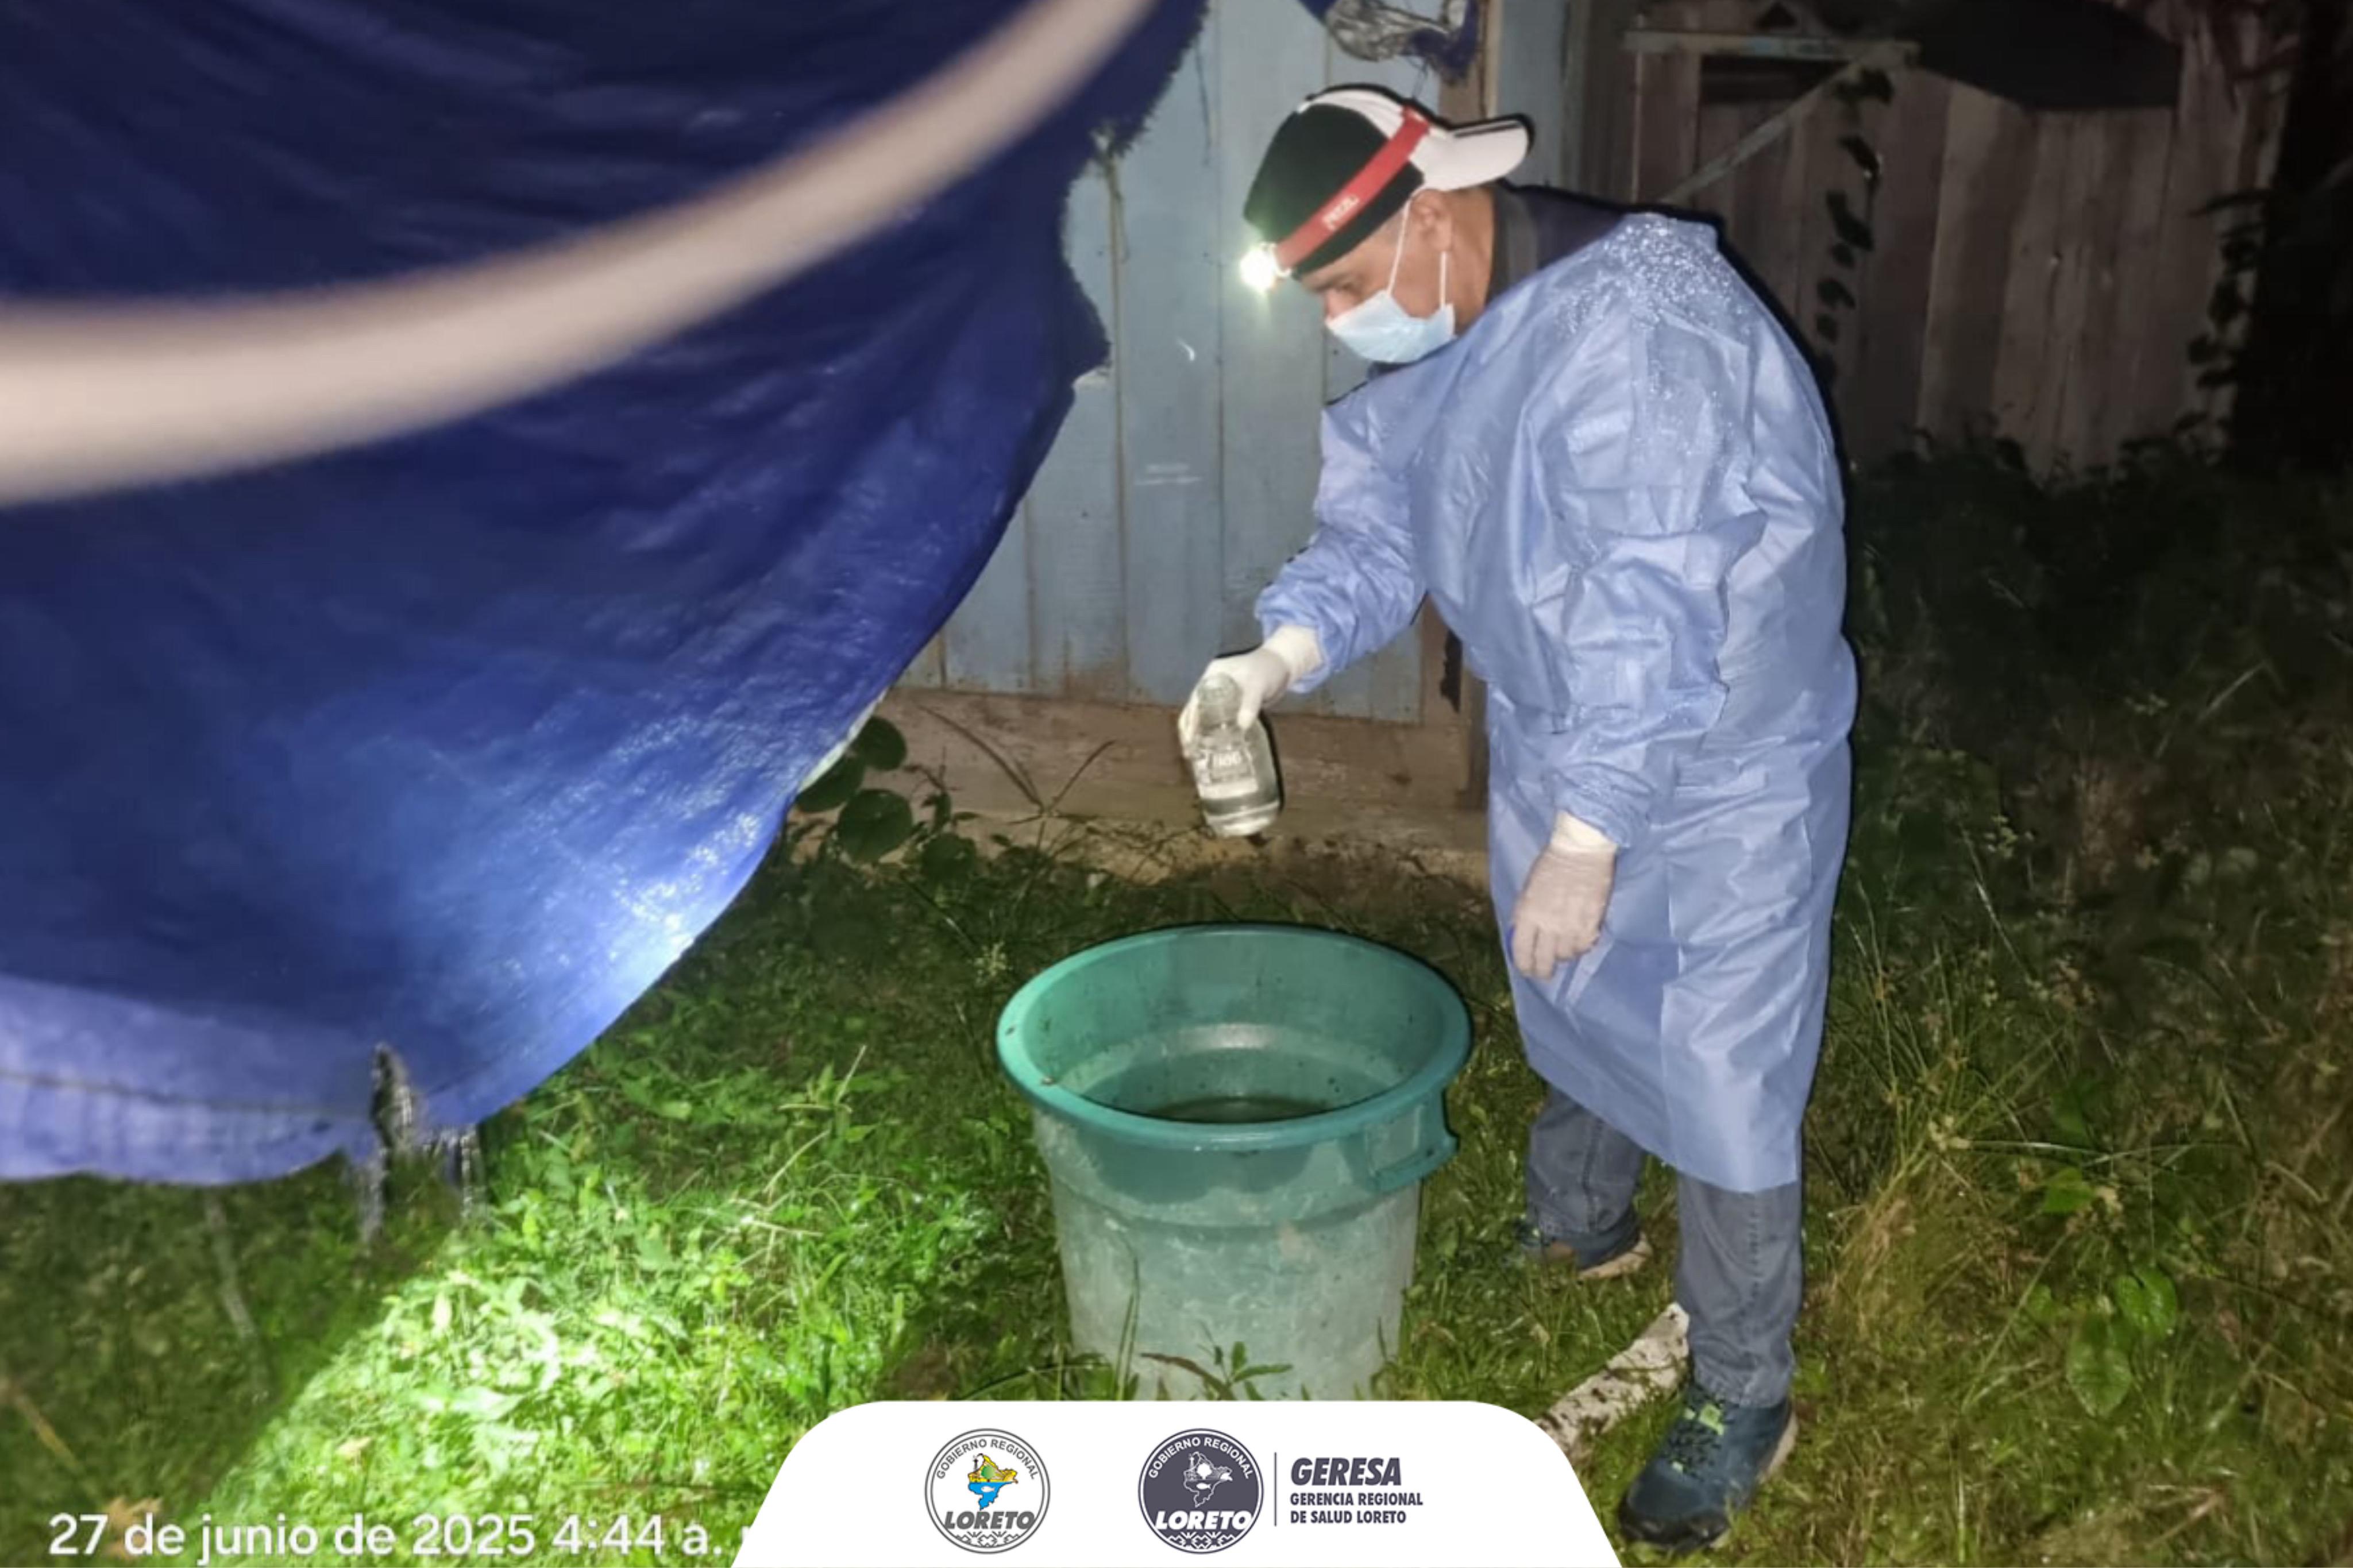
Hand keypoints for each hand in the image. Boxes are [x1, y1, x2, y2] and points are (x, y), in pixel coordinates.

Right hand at [1176, 626, 1322, 749]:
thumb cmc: (1267, 669)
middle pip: (1194, 713)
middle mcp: (1211, 688)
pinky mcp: (1232, 707)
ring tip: (1198, 756)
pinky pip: (1219, 722)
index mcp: (1211, 677)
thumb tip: (1242, 726)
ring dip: (1201, 736)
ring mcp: (1221, 698)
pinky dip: (1216, 734)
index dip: (1189, 722)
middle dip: (1190, 733)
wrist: (1283, 667)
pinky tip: (1216, 748)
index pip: (1193, 702)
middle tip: (1190, 753)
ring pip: (1205, 719)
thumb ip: (1250, 703)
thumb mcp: (1257, 684)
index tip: (1189, 740)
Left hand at [1510, 816, 1616, 982]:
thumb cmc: (1550, 864)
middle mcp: (1548, 925)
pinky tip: (1580, 941)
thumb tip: (1522, 935)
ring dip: (1564, 955)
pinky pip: (1585, 945)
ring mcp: (1571, 925)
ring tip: (1564, 949)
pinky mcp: (1591, 922)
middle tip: (1545, 973)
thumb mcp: (1528, 890)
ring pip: (1566, 955)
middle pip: (1544, 961)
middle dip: (1543, 971)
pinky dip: (1581, 947)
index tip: (1528, 970)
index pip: (1522, 952)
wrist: (1580, 850)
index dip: (1525, 966)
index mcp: (1527, 914)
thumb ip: (1525, 915)